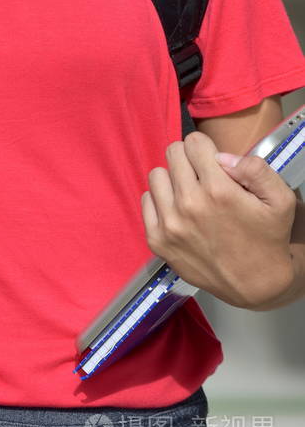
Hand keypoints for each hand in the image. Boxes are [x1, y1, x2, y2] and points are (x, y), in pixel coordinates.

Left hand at [141, 131, 296, 308]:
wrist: (255, 285)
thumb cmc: (267, 239)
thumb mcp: (280, 199)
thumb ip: (255, 168)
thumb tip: (221, 156)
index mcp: (218, 190)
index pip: (194, 141)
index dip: (206, 149)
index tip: (213, 163)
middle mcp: (189, 204)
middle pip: (173, 153)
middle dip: (189, 160)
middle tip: (203, 177)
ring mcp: (170, 223)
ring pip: (157, 174)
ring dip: (173, 179)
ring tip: (191, 194)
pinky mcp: (157, 240)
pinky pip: (146, 199)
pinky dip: (160, 200)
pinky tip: (178, 210)